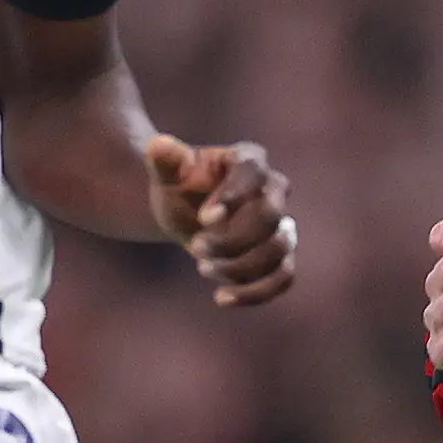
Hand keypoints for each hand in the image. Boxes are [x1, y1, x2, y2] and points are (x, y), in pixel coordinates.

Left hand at [147, 135, 296, 307]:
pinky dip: (257, 292)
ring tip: (202, 268)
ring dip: (240, 266)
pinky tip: (221, 297)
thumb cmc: (178, 187)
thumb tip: (159, 145)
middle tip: (196, 247)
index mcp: (249, 160)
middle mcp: (273, 189)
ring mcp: (280, 224)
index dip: (233, 196)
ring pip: (279, 250)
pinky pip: (284, 276)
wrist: (183, 212)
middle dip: (233, 238)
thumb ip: (165, 161)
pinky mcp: (280, 256)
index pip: (253, 173)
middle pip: (271, 216)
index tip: (204, 218)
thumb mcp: (166, 173)